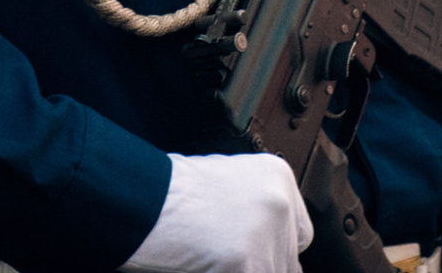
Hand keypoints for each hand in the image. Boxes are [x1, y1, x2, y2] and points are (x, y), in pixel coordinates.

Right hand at [123, 152, 311, 272]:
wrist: (141, 197)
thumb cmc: (168, 191)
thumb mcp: (224, 183)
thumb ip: (253, 210)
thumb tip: (264, 245)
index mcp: (277, 177)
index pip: (301, 235)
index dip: (276, 251)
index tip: (255, 256)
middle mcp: (280, 203)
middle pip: (288, 263)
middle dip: (260, 265)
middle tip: (230, 260)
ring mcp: (267, 236)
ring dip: (246, 270)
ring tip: (213, 261)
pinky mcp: (248, 265)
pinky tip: (205, 267)